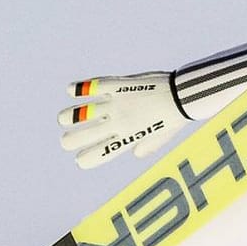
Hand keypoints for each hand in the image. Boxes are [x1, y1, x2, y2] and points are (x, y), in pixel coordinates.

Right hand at [57, 73, 188, 167]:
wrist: (184, 95)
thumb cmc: (175, 117)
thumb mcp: (162, 136)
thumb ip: (148, 146)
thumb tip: (135, 154)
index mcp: (129, 137)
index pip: (101, 153)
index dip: (87, 159)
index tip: (80, 160)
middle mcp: (119, 122)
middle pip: (85, 136)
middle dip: (70, 141)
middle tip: (66, 142)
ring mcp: (117, 103)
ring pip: (84, 112)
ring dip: (69, 117)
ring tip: (62, 119)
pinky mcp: (119, 85)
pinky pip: (95, 86)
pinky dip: (80, 88)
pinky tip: (70, 90)